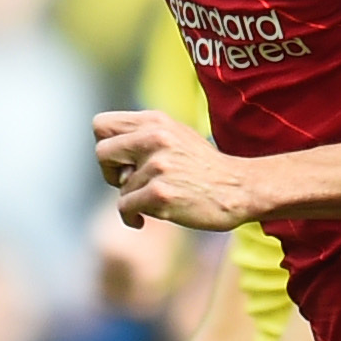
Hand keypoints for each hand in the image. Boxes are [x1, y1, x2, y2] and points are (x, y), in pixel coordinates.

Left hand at [93, 111, 271, 231]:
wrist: (239, 189)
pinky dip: (132, 218)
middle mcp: (155, 138)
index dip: (107, 145)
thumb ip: (143, 135)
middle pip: (102, 153)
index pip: (101, 124)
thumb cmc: (204, 167)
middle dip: (109, 173)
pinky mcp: (160, 193)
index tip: (122, 160)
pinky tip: (145, 220)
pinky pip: (125, 208)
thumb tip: (108, 151)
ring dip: (134, 199)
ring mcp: (158, 165)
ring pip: (119, 189)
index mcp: (155, 121)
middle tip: (128, 183)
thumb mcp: (176, 136)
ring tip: (159, 199)